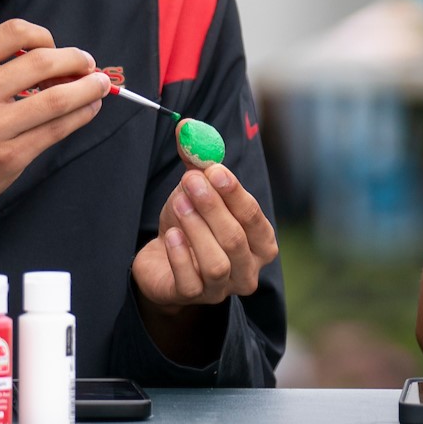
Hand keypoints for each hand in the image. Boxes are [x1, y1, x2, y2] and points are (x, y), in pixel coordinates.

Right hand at [0, 19, 110, 217]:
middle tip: (89, 64)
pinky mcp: (9, 157)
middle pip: (42, 63)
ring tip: (99, 86)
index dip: (44, 35)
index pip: (14, 33)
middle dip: (76, 60)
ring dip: (87, 89)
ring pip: (56, 100)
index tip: (56, 46)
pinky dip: (80, 115)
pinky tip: (88, 109)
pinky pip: (56, 131)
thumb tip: (58, 58)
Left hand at [132, 163, 279, 312]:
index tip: (214, 170)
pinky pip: (190, 280)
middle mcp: (247, 270)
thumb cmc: (191, 223)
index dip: (235, 193)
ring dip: (197, 229)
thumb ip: (196, 162)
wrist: (162, 259)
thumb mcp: (196, 191)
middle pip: (236, 240)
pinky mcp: (193, 298)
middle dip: (213, 207)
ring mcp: (221, 289)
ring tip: (179, 204)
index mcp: (260, 243)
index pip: (254, 218)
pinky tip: (171, 235)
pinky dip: (181, 255)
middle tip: (190, 180)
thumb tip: (184, 126)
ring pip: (217, 263)